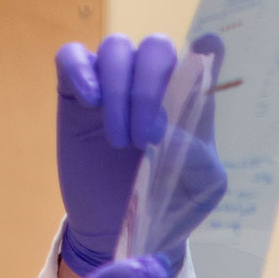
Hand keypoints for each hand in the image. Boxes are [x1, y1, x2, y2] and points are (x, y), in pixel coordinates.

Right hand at [53, 33, 228, 277]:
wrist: (116, 229)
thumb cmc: (164, 202)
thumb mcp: (197, 191)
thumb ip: (200, 160)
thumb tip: (176, 131)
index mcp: (190, 98)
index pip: (205, 52)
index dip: (207, 47)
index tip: (205, 54)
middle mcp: (152, 81)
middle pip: (155, 48)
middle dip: (150, 91)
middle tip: (146, 140)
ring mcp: (113, 83)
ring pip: (116, 49)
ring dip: (119, 91)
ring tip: (119, 140)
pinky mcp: (75, 93)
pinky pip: (71, 56)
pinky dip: (80, 71)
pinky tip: (90, 102)